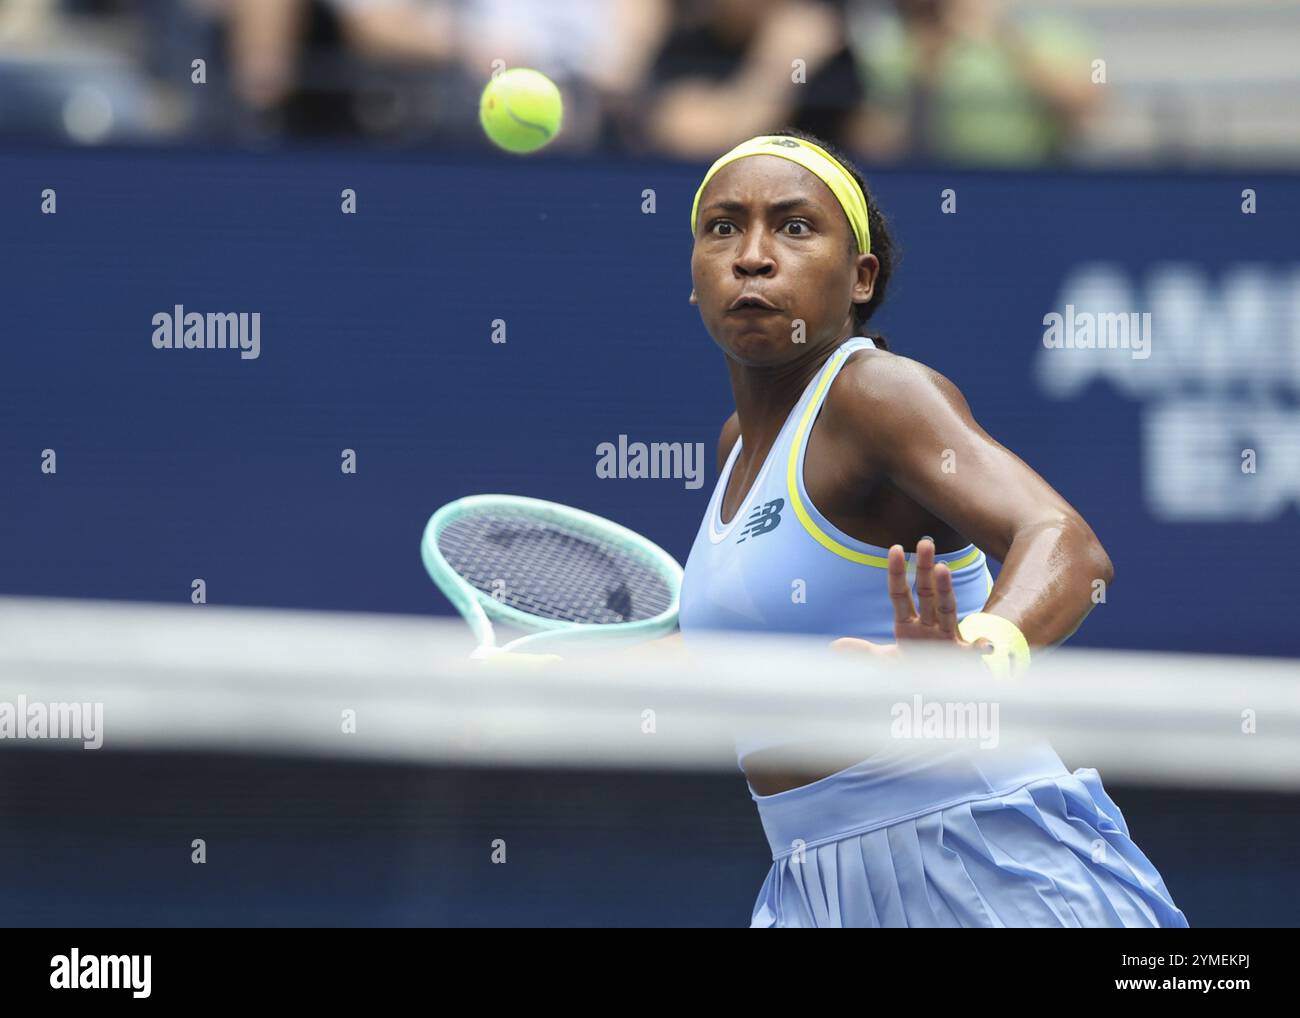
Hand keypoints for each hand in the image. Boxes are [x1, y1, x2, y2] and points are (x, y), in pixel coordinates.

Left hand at [829, 538, 989, 657]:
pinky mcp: (962, 659)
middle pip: (927, 593)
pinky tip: (986, 643)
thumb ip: (864, 652)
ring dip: (946, 590)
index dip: (897, 572)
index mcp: (908, 624)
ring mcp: (947, 639)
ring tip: (943, 568)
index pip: (900, 594)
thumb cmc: (914, 673)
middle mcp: (929, 626)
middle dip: (925, 569)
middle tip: (925, 542)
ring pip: (947, 610)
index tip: (895, 548)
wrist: (935, 696)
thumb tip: (835, 646)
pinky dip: (980, 647)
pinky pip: (973, 652)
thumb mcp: (886, 662)